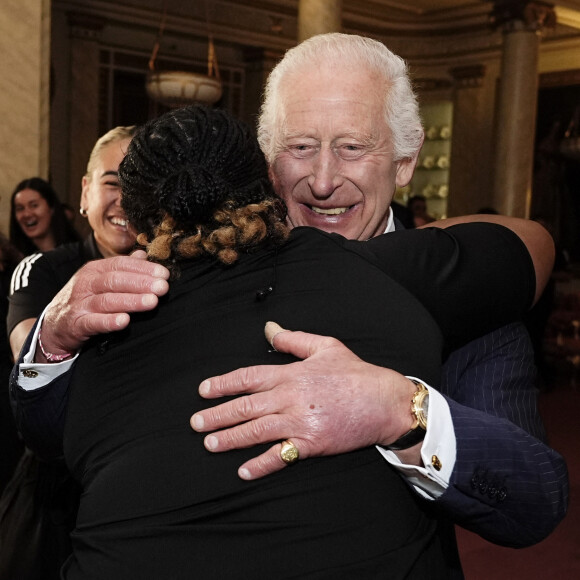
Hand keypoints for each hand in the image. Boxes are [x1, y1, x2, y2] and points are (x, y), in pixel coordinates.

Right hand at [38, 251, 168, 358]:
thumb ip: (123, 268)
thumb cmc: (84, 299)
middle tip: (163, 287)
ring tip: (152, 302)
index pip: (121, 264)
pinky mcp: (76, 324)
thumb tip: (144, 254)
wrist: (54, 324)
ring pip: (107, 300)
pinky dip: (109, 321)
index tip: (164, 274)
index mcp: (95, 270)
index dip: (144, 268)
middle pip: (115, 280)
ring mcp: (80, 303)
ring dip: (131, 301)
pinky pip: (93, 322)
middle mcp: (86, 283)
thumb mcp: (100, 279)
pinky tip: (124, 321)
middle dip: (141, 283)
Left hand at [191, 322, 417, 479]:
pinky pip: (280, 456)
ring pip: (256, 431)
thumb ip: (292, 339)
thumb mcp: (325, 346)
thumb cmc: (355, 372)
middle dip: (217, 415)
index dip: (223, 384)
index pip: (248, 377)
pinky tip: (243, 470)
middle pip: (245, 406)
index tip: (204, 391)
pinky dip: (261, 464)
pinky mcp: (312, 444)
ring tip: (209, 443)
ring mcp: (300, 422)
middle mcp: (290, 397)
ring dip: (230, 438)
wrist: (384, 401)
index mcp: (291, 373)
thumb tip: (269, 329)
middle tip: (196, 423)